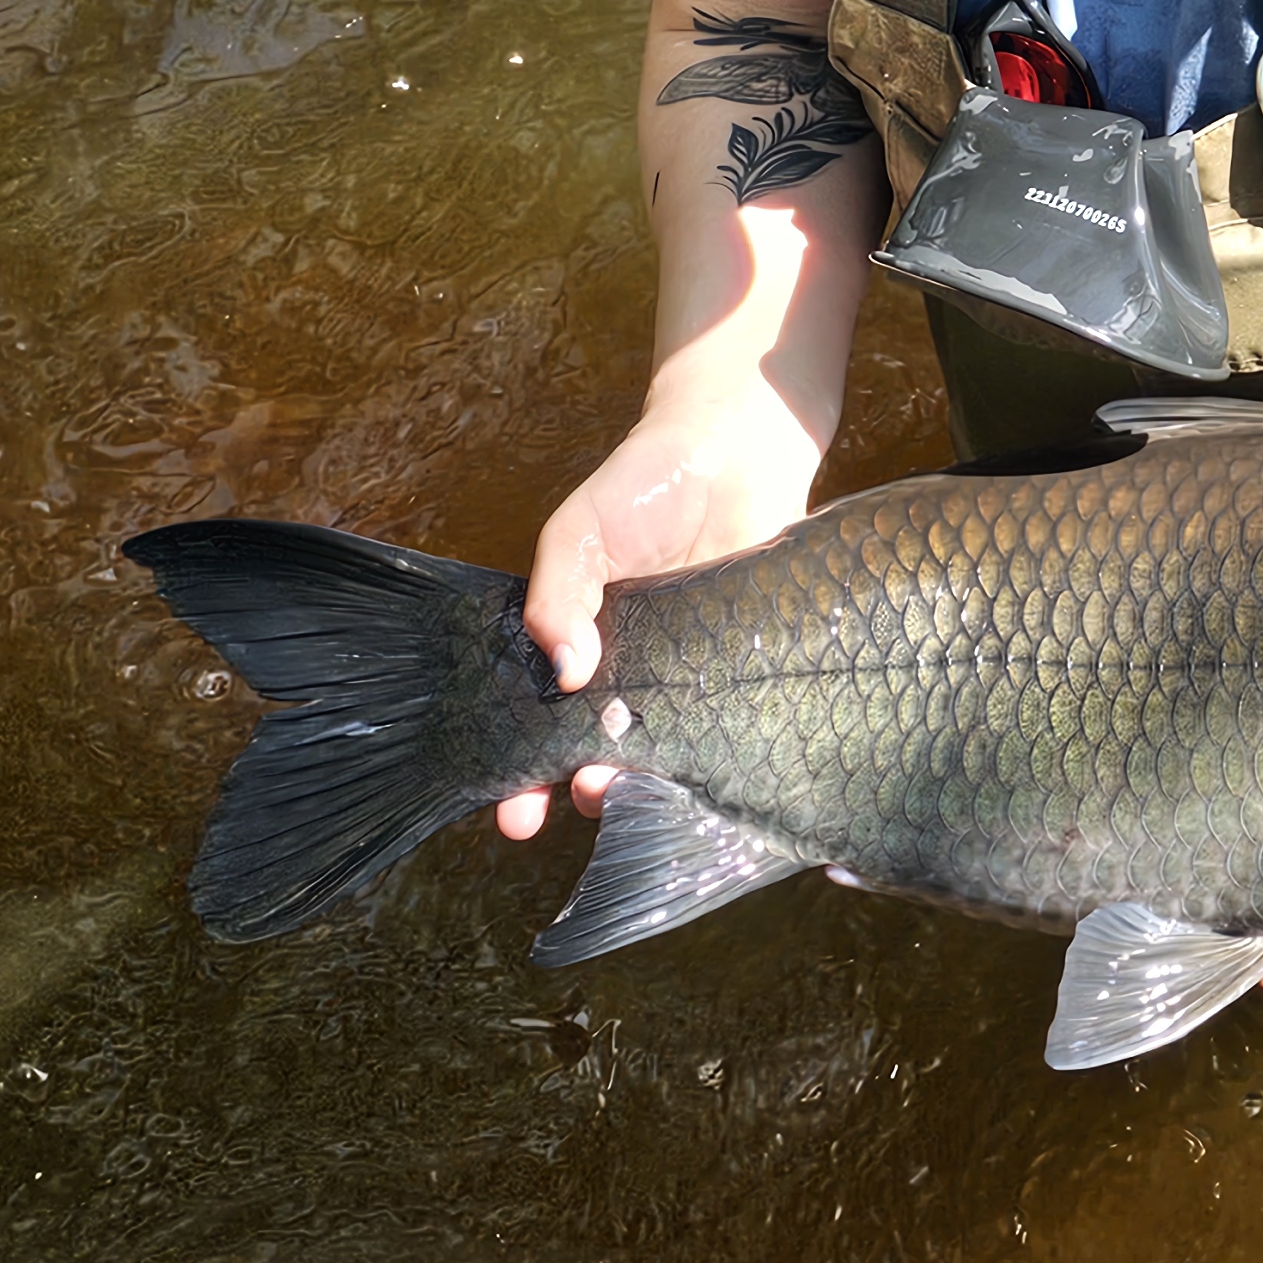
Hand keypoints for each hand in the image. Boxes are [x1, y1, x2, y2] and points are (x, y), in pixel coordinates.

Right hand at [500, 391, 824, 838]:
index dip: (521, 774)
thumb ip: (559, 595)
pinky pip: (730, 722)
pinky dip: (717, 753)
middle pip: (598, 750)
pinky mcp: (748, 666)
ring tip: (639, 787)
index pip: (538, 724)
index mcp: (576, 643)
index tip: (514, 816)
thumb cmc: (646, 481)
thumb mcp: (580, 531)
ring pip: (664, 748)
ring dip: (649, 779)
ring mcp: (690, 672)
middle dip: (583, 789)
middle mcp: (630, 669)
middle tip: (583, 801)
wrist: (739, 447)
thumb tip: (566, 671)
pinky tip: (711, 772)